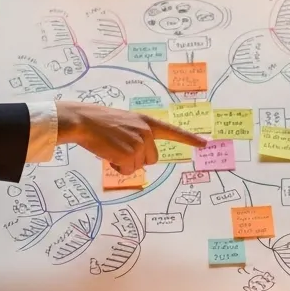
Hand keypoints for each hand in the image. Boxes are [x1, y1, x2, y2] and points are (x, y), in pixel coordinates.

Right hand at [56, 101, 206, 173]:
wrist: (84, 121)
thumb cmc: (100, 123)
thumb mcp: (125, 123)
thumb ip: (138, 135)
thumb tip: (141, 155)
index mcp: (147, 122)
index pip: (172, 131)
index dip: (190, 139)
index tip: (205, 144)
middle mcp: (147, 132)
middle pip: (152, 158)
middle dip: (136, 158)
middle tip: (118, 148)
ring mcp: (140, 143)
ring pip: (139, 165)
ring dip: (124, 162)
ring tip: (111, 147)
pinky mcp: (130, 154)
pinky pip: (127, 170)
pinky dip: (117, 167)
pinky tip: (109, 154)